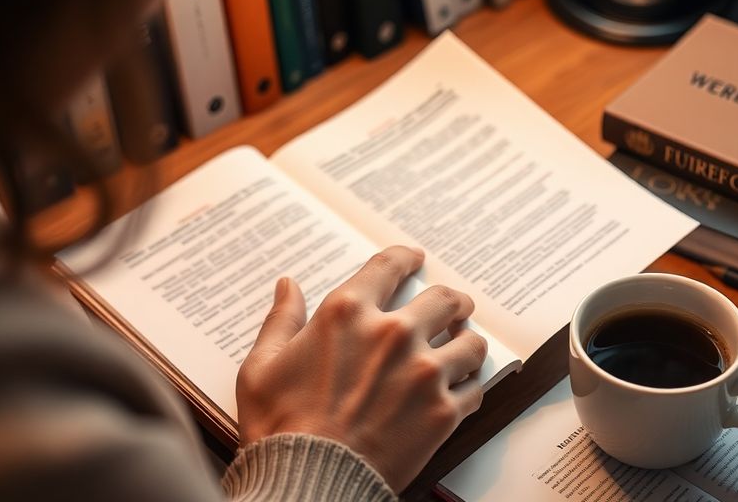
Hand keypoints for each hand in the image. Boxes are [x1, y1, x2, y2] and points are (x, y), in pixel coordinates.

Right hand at [236, 246, 487, 489]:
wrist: (309, 481)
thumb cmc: (281, 427)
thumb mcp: (262, 366)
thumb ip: (281, 320)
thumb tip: (287, 286)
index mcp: (347, 314)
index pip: (390, 266)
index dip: (407, 258)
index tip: (415, 259)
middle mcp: (393, 334)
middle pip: (444, 299)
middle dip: (452, 300)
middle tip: (455, 306)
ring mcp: (424, 372)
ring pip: (470, 342)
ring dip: (467, 342)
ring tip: (464, 347)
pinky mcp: (444, 411)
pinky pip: (475, 389)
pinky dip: (471, 388)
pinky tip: (463, 389)